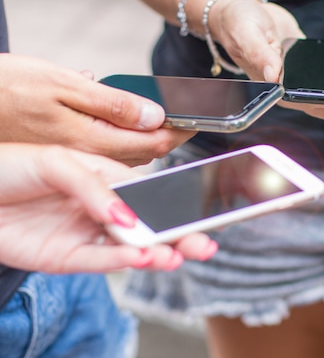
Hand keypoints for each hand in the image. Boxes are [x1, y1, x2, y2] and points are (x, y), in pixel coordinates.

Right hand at [0, 54, 195, 165]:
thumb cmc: (8, 90)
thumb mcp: (63, 87)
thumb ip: (114, 105)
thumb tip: (157, 116)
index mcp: (95, 141)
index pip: (155, 143)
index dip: (181, 130)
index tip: (199, 117)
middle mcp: (91, 158)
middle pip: (146, 152)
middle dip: (171, 137)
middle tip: (189, 118)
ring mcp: (80, 162)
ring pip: (128, 155)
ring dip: (150, 139)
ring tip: (167, 122)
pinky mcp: (68, 159)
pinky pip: (107, 153)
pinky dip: (124, 137)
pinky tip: (125, 125)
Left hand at [0, 143, 217, 272]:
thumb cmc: (8, 166)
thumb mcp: (56, 162)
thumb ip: (95, 187)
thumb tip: (128, 216)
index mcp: (106, 178)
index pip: (150, 190)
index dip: (176, 202)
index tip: (201, 211)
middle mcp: (101, 208)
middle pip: (148, 223)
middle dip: (179, 235)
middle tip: (204, 245)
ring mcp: (86, 233)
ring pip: (130, 247)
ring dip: (156, 253)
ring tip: (176, 256)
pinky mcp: (67, 258)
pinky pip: (101, 261)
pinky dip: (124, 262)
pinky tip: (144, 259)